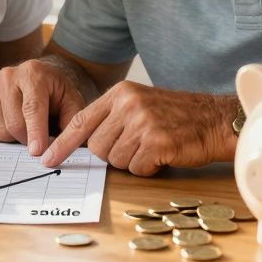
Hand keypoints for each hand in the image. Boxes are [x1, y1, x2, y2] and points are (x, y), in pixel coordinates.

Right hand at [0, 58, 85, 156]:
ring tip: (25, 129)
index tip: (38, 151)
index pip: (32, 107)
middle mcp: (8, 76)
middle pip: (14, 123)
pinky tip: (11, 126)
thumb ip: (72, 120)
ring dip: (14, 139)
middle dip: (28, 139)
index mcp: (33, 73)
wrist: (35, 78)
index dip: (35, 131)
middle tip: (38, 140)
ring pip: (0, 130)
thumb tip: (70, 144)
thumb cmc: (54, 93)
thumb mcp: (71, 101)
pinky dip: (1, 137)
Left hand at [40, 81, 233, 175]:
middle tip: (137, 146)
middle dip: (113, 155)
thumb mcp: (140, 105)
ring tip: (153, 147)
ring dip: (133, 162)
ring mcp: (142, 122)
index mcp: (121, 93)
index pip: (81, 121)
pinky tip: (163, 154)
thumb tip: (85, 145)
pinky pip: (137, 168)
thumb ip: (113, 118)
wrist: (215, 120)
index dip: (62, 143)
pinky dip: (149, 168)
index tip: (47, 158)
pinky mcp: (157, 141)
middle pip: (97, 147)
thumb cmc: (177, 117)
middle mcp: (128, 104)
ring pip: (116, 160)